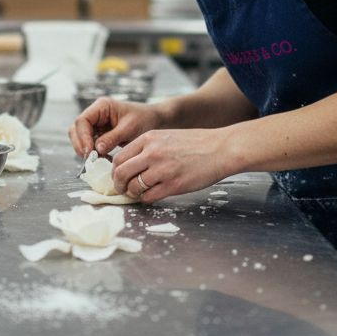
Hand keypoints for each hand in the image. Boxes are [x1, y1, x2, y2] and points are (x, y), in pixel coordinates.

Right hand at [67, 97, 165, 158]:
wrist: (155, 121)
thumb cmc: (144, 119)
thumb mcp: (130, 128)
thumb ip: (112, 137)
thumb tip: (97, 149)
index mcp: (101, 106)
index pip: (82, 121)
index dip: (83, 137)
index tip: (90, 152)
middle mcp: (95, 114)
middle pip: (76, 130)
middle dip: (81, 146)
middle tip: (90, 160)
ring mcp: (96, 125)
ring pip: (81, 139)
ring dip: (87, 152)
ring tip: (99, 162)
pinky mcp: (100, 135)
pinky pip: (91, 146)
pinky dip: (95, 154)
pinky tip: (105, 161)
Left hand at [111, 127, 233, 204]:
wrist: (221, 148)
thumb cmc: (196, 144)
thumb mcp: (166, 137)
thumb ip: (147, 148)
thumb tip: (129, 166)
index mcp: (148, 138)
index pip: (119, 158)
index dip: (116, 171)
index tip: (119, 177)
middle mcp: (152, 153)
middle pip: (121, 173)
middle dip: (119, 184)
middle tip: (124, 189)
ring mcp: (162, 170)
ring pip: (134, 187)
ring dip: (133, 193)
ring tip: (139, 193)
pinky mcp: (173, 185)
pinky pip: (149, 197)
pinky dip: (147, 199)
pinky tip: (152, 195)